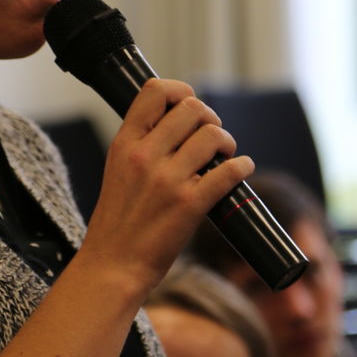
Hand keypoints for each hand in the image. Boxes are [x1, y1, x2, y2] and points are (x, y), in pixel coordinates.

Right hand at [79, 79, 253, 298]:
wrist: (113, 266)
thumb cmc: (117, 222)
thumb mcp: (116, 170)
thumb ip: (140, 144)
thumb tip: (176, 124)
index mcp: (124, 143)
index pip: (154, 91)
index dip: (180, 90)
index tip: (189, 105)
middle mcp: (145, 156)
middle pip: (192, 108)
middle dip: (210, 118)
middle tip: (212, 137)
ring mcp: (168, 180)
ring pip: (213, 135)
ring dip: (227, 142)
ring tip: (224, 157)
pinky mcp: (190, 205)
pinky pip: (229, 172)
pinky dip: (243, 167)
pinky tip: (242, 170)